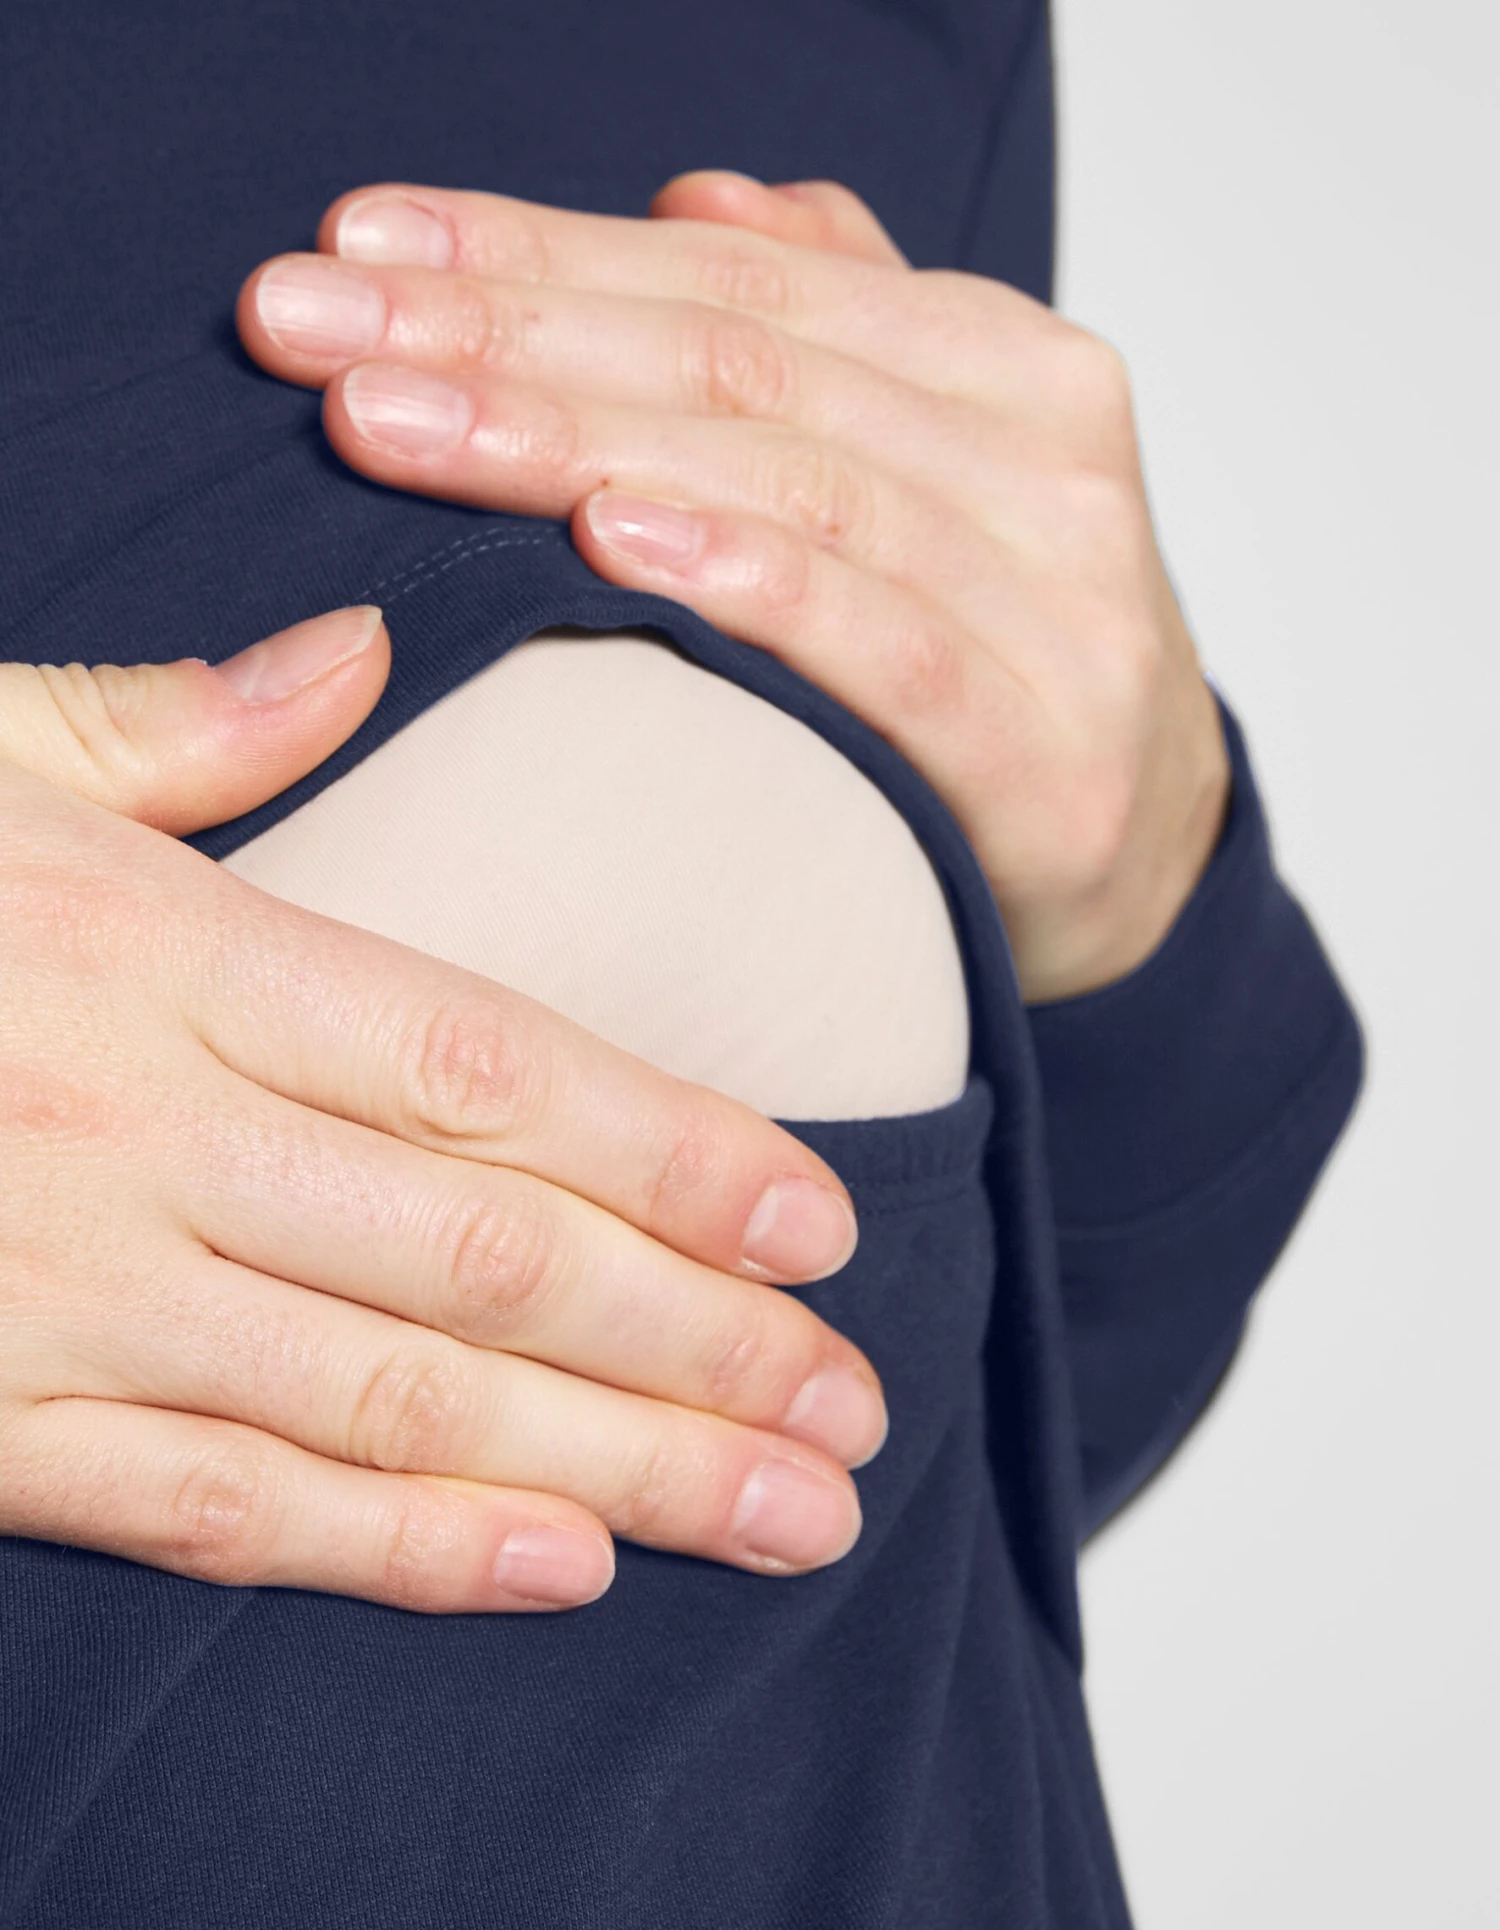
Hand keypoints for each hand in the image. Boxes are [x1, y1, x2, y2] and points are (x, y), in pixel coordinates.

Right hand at [1, 612, 879, 1611]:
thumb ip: (173, 726)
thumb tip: (355, 655)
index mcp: (164, 953)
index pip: (485, 1062)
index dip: (673, 1146)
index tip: (821, 1218)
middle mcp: (139, 1131)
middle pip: (484, 1257)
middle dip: (697, 1344)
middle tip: (856, 1416)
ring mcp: (60, 1292)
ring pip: (390, 1405)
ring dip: (612, 1470)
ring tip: (781, 1517)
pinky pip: (214, 1509)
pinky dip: (394, 1554)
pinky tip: (557, 1573)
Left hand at [237, 172, 1229, 999]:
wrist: (1144, 847)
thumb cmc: (1001, 650)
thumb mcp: (936, 467)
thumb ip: (838, 328)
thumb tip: (701, 194)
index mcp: (1001, 361)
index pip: (735, 277)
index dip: (536, 249)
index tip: (358, 249)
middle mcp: (1040, 454)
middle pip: (739, 362)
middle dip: (506, 333)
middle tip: (313, 330)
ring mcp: (1059, 599)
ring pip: (791, 481)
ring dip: (573, 441)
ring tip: (396, 424)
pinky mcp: (1046, 751)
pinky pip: (882, 643)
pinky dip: (749, 582)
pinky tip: (612, 538)